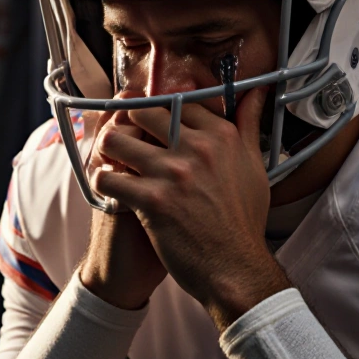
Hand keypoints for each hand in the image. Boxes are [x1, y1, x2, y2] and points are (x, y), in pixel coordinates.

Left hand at [91, 87, 289, 330]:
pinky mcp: (152, 200)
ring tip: (110, 161)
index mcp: (221, 135)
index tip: (148, 122)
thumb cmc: (244, 219)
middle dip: (126, 123)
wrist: (235, 267)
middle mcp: (197, 147)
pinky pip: (108, 178)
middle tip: (123, 139)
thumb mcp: (255, 164)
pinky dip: (101, 182)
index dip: (156, 110)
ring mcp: (173, 173)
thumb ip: (249, 124)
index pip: (176, 101)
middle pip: (141, 113)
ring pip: (116, 140)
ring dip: (108, 150)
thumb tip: (257, 91)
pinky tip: (109, 188)